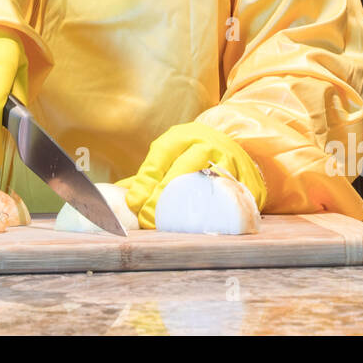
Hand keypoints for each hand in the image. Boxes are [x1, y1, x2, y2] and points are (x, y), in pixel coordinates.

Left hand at [116, 121, 266, 228]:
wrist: (238, 147)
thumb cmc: (194, 154)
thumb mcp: (171, 155)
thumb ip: (148, 175)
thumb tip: (115, 195)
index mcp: (183, 137)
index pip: (161, 156)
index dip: (146, 180)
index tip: (134, 203)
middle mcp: (207, 144)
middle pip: (183, 170)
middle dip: (163, 197)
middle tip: (148, 219)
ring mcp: (229, 161)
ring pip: (206, 183)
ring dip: (187, 207)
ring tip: (170, 225)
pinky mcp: (247, 181)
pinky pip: (230, 196)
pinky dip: (216, 211)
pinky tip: (201, 224)